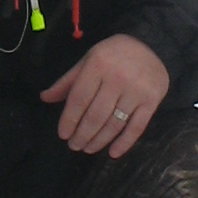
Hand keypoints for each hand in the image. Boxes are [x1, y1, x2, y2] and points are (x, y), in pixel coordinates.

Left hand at [40, 35, 169, 157]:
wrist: (152, 44)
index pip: (79, 99)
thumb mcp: (88, 60)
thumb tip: (44, 98)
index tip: (63, 135)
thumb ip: (68, 81)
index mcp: (98, 65)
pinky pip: (137, 127)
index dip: (69, 119)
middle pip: (96, 115)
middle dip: (82, 134)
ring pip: (114, 124)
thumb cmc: (114, 54)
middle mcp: (118, 78)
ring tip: (88, 148)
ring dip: (99, 141)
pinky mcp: (152, 100)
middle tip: (74, 145)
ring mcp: (137, 90)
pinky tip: (113, 153)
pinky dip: (124, 142)